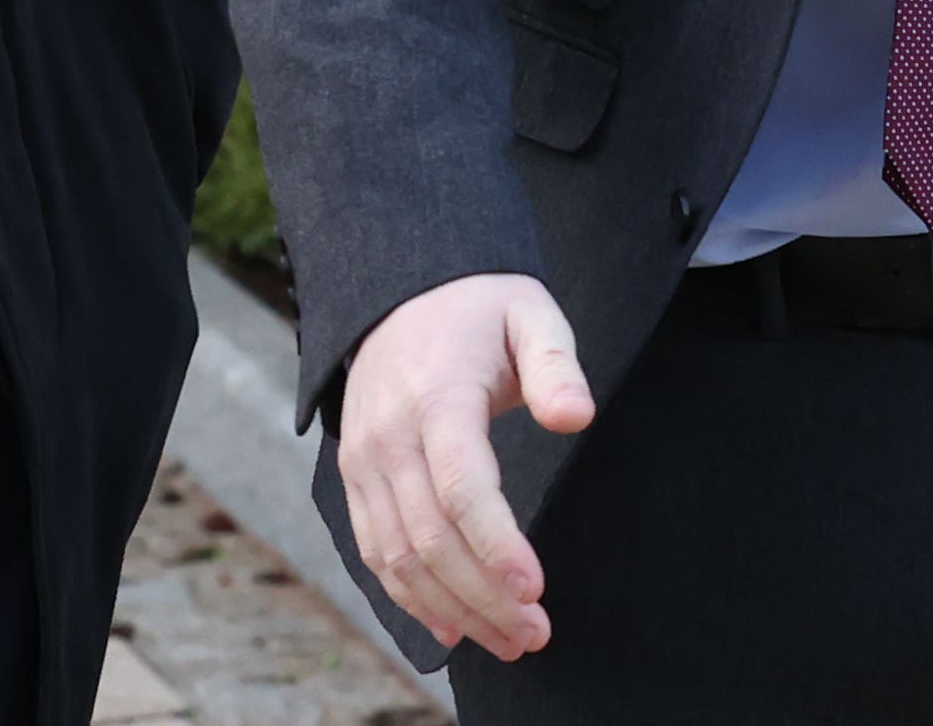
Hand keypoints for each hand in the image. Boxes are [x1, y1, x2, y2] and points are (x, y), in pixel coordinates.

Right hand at [337, 271, 595, 662]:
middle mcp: (388, 435)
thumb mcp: (530, 312)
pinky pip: (375, 550)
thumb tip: (576, 418)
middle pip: (429, 536)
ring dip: (452, 609)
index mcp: (435, 395)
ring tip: (508, 641)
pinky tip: (451, 627)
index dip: (496, 545)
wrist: (400, 292)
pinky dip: (409, 597)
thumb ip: (556, 364)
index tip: (536, 589)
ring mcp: (363, 459)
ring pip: (399, 556)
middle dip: (483, 596)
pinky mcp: (355, 477)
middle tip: (535, 634)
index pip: (460, 486)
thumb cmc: (480, 309)